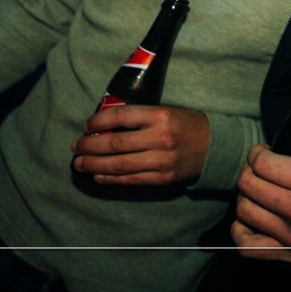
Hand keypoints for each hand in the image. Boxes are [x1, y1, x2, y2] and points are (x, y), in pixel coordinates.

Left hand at [71, 105, 209, 185]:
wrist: (214, 147)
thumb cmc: (186, 124)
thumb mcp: (166, 111)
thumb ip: (139, 117)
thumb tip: (104, 126)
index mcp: (161, 116)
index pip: (121, 116)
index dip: (99, 122)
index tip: (86, 126)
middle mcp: (161, 138)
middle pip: (116, 143)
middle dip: (90, 146)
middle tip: (76, 147)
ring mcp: (162, 161)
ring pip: (119, 165)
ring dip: (94, 165)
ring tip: (79, 164)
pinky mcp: (163, 179)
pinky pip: (130, 180)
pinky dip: (110, 179)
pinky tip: (97, 176)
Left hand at [232, 144, 290, 291]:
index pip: (264, 162)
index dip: (258, 152)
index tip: (264, 150)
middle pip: (248, 183)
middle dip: (249, 169)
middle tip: (259, 167)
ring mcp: (289, 236)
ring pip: (243, 210)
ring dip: (245, 196)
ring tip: (256, 191)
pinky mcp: (287, 257)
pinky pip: (246, 245)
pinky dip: (241, 231)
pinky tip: (251, 221)